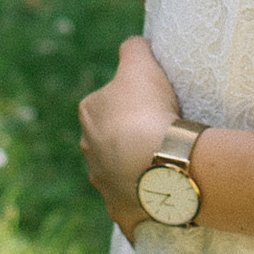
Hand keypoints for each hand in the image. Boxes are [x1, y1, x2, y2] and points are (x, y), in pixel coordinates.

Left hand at [81, 34, 182, 239]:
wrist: (158, 164)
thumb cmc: (147, 110)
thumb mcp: (140, 63)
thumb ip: (133, 48)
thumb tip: (132, 44)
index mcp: (88, 114)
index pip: (105, 101)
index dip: (130, 100)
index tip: (153, 102)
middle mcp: (88, 150)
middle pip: (109, 139)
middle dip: (129, 136)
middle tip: (161, 131)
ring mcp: (103, 183)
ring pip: (118, 173)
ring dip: (135, 169)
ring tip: (165, 163)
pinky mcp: (120, 210)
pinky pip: (131, 206)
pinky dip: (142, 202)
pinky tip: (160, 199)